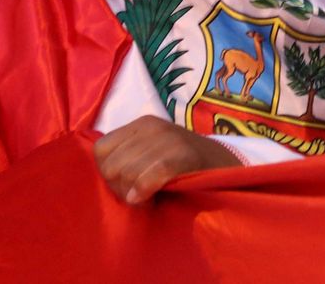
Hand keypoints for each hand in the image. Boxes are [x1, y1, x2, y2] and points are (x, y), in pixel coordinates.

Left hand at [93, 116, 238, 204]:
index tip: (123, 185)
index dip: (107, 173)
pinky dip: (144, 191)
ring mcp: (168, 139)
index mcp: (140, 124)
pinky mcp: (182, 155)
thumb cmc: (183, 164)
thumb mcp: (152, 150)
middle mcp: (150, 127)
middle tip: (136, 195)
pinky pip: (150, 177)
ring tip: (147, 197)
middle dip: (119, 188)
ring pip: (127, 172)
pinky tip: (148, 200)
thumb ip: (128, 156)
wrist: (224, 164)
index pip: (100, 150)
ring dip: (133, 194)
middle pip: (111, 166)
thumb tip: (103, 173)